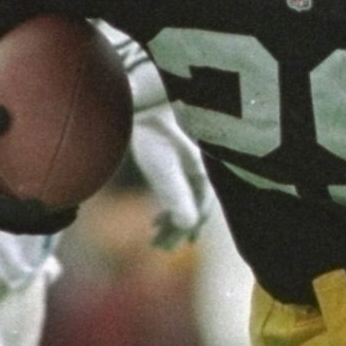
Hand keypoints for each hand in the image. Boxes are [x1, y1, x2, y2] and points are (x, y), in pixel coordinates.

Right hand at [0, 107, 74, 234]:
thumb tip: (6, 113)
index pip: (0, 213)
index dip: (24, 214)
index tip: (46, 206)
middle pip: (16, 226)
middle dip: (45, 223)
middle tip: (73, 212)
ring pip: (18, 223)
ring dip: (46, 219)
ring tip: (75, 206)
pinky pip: (16, 211)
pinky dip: (37, 205)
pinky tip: (61, 187)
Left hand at [127, 103, 216, 249]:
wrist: (143, 98)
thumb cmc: (152, 132)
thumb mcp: (164, 168)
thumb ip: (176, 196)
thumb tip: (187, 226)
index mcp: (202, 173)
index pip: (199, 210)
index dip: (185, 230)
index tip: (171, 245)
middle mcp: (199, 170)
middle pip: (194, 207)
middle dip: (178, 229)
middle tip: (162, 247)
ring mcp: (188, 163)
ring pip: (186, 199)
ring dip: (172, 220)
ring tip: (157, 236)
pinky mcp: (176, 157)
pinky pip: (179, 189)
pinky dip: (169, 207)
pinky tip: (157, 217)